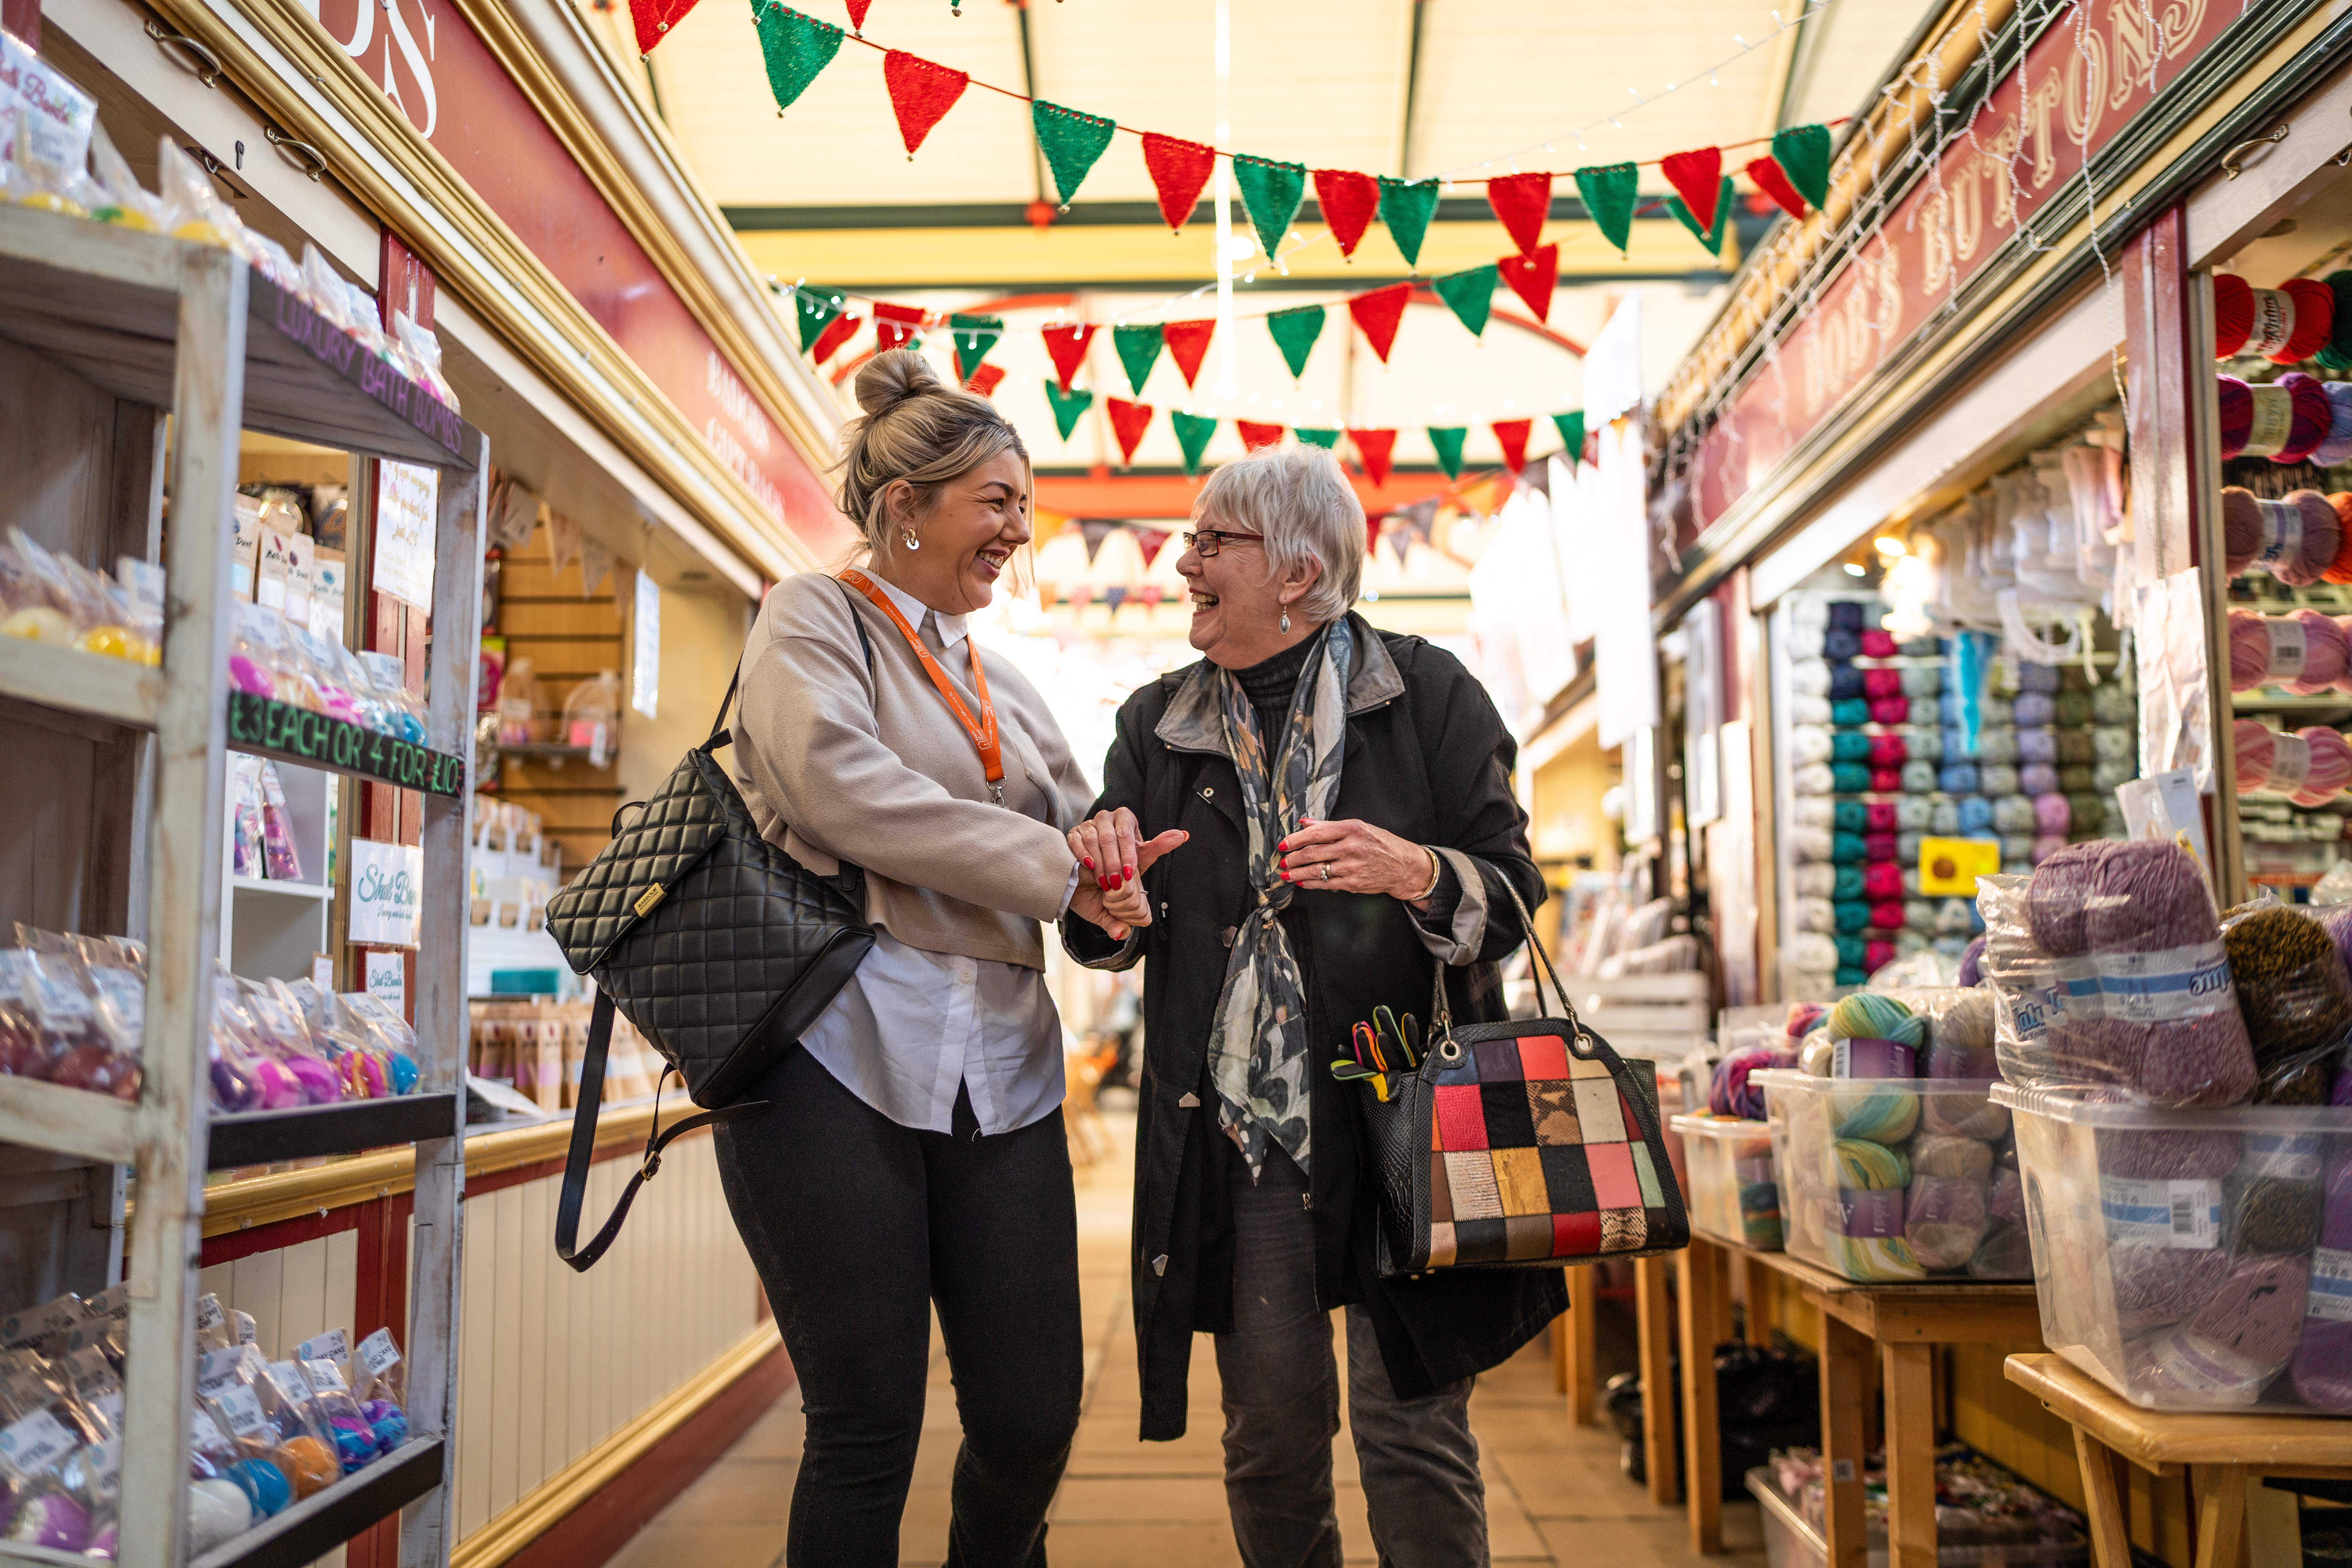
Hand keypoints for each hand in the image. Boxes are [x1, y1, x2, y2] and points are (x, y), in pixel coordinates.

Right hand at [1068, 809, 1188, 940]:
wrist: (1093, 881)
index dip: (1128, 852)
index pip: (1126, 831)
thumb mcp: (1140, 859)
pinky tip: (1089, 868)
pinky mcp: (1073, 833)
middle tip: (1116, 882)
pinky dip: (1083, 855)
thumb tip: (1184, 834)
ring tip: (1103, 882)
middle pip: (1110, 836)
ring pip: (1093, 838)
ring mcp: (1088, 824)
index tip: (1128, 872)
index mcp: (1126, 819)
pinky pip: (1077, 840)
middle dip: (1114, 861)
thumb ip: (1160, 847)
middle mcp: (1107, 818)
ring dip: (1100, 863)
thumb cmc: (1120, 867)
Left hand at [1277, 817, 1437, 904]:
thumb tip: (1304, 822)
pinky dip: (1310, 883)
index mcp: (1352, 829)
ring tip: (1285, 873)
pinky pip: (1325, 884)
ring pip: (1316, 871)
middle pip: (1313, 853)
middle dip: (1293, 858)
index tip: (1283, 844)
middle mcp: (1352, 848)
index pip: (1316, 833)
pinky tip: (1300, 881)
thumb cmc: (1381, 844)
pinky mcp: (1353, 884)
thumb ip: (1330, 826)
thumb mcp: (1359, 827)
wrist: (1404, 866)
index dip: (1296, 839)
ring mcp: (1352, 867)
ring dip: (1296, 873)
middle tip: (1282, 860)